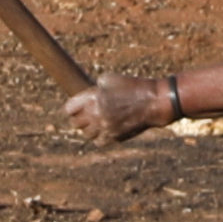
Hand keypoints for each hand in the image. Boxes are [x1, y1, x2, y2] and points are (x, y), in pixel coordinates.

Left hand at [59, 71, 184, 145]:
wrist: (153, 101)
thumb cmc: (133, 86)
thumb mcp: (111, 79)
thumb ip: (94, 88)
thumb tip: (84, 96)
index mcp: (93, 97)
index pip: (69, 109)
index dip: (72, 107)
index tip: (75, 107)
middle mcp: (97, 113)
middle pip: (75, 123)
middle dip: (79, 118)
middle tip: (85, 115)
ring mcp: (106, 127)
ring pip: (86, 134)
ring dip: (89, 128)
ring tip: (96, 122)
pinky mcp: (115, 137)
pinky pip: (98, 142)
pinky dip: (99, 137)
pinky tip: (104, 129)